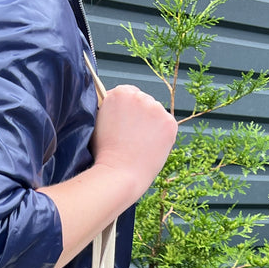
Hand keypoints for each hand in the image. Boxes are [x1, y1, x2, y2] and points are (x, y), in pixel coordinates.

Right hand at [90, 85, 177, 199]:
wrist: (120, 174)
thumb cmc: (104, 153)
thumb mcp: (98, 121)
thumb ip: (110, 108)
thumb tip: (118, 108)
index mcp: (120, 93)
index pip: (127, 93)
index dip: (124, 110)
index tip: (122, 123)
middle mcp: (140, 96)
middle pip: (143, 101)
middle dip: (139, 115)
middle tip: (131, 136)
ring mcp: (157, 109)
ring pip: (156, 113)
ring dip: (151, 124)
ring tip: (140, 144)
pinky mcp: (170, 123)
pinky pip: (166, 125)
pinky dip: (162, 135)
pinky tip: (150, 146)